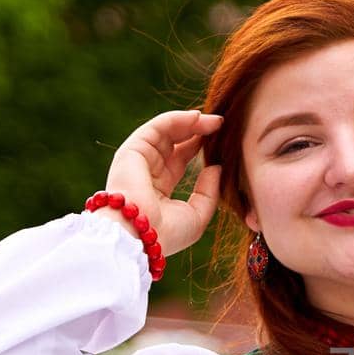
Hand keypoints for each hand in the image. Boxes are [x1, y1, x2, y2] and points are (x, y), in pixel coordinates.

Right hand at [103, 110, 223, 256]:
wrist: (141, 236)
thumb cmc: (167, 233)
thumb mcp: (197, 215)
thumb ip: (208, 192)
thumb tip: (217, 168)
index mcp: (159, 189)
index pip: (180, 160)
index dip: (199, 146)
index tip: (221, 138)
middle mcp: (147, 172)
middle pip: (175, 142)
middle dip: (198, 131)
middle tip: (221, 124)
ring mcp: (138, 160)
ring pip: (166, 131)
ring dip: (191, 122)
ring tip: (215, 120)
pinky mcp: (132, 150)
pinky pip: (157, 127)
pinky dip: (177, 119)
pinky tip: (197, 117)